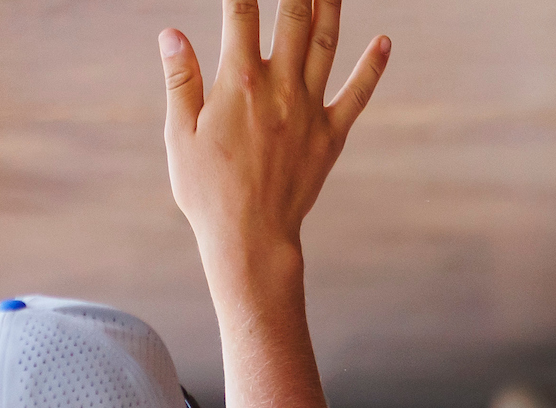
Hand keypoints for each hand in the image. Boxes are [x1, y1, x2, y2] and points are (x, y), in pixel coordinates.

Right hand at [160, 0, 388, 262]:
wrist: (251, 236)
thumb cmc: (207, 188)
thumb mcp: (179, 132)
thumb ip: (180, 79)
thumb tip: (171, 32)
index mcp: (237, 82)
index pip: (238, 13)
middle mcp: (279, 89)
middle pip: (292, 19)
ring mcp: (309, 111)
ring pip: (325, 47)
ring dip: (331, 8)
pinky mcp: (331, 136)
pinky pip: (357, 96)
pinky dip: (372, 68)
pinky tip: (385, 42)